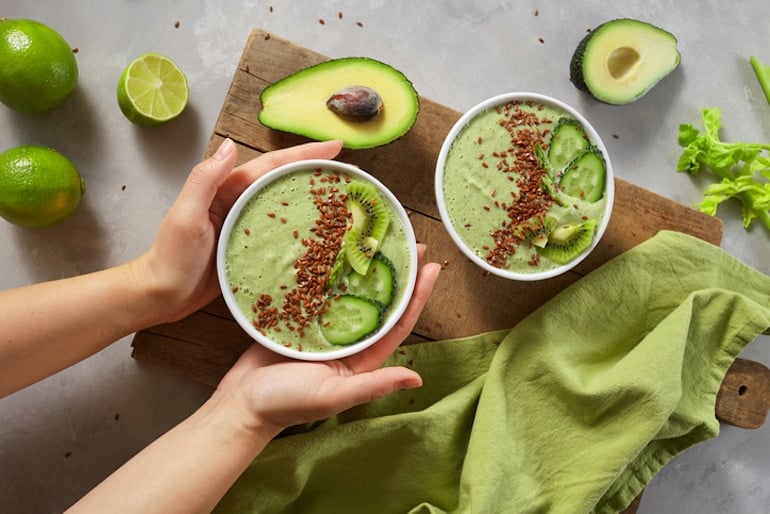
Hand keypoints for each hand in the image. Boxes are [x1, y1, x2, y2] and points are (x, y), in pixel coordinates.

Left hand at [134, 138, 342, 323]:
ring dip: (312, 199)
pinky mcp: (250, 248)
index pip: (272, 165)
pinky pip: (281, 233)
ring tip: (343, 199)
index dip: (304, 154)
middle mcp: (240, 202)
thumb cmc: (170, 257)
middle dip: (315, 170)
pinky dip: (302, 230)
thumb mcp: (185, 215)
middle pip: (284, 180)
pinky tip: (321, 237)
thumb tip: (230, 144)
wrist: (161, 294)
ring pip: (286, 206)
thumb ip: (205, 179)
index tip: (335, 146)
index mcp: (228, 189)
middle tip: (349, 171)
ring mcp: (246, 225)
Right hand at [215, 247, 440, 435]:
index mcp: (363, 358)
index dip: (418, 295)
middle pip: (381, 301)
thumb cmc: (287, 404)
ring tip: (380, 239)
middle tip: (412, 242)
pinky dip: (331, 271)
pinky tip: (338, 249)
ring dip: (367, 267)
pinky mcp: (301, 317)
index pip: (399, 322)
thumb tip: (416, 380)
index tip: (432, 267)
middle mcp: (349, 340)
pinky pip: (322, 290)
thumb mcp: (333, 396)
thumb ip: (373, 385)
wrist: (241, 402)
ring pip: (353, 291)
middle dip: (399, 274)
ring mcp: (325, 327)